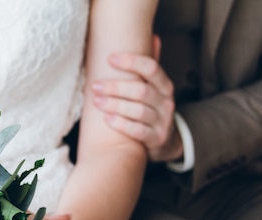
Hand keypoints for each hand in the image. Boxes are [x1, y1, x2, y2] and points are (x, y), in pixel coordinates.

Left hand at [91, 36, 182, 162]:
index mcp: (165, 86)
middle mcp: (166, 102)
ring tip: (96, 102)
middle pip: (141, 90)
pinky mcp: (156, 139)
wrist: (164, 142)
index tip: (109, 59)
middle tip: (94, 86)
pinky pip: (138, 131)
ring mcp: (163, 122)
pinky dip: (122, 124)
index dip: (131, 62)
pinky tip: (107, 120)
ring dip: (115, 105)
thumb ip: (150, 67)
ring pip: (138, 111)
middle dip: (115, 87)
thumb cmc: (151, 109)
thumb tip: (153, 36)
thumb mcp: (154, 88)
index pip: (151, 68)